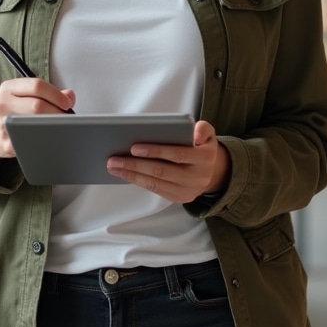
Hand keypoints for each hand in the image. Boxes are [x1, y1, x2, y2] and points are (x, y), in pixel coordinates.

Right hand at [0, 77, 76, 164]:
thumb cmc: (19, 111)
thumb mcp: (30, 95)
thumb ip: (51, 92)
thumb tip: (69, 96)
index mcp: (9, 87)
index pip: (36, 86)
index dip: (56, 94)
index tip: (67, 103)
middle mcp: (2, 103)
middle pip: (36, 106)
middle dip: (57, 112)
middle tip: (66, 118)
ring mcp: (1, 124)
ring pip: (33, 124)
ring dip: (52, 126)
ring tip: (59, 127)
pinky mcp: (6, 143)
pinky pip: (31, 142)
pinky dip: (44, 140)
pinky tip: (49, 139)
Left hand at [106, 120, 229, 203]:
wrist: (212, 171)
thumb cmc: (201, 146)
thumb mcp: (207, 133)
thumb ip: (203, 129)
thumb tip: (195, 135)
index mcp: (205, 158)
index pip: (177, 154)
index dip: (155, 151)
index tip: (133, 147)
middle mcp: (198, 177)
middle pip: (161, 171)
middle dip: (135, 165)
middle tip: (113, 159)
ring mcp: (188, 190)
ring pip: (156, 183)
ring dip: (131, 175)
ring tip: (114, 167)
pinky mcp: (179, 198)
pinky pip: (156, 190)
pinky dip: (138, 181)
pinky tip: (125, 174)